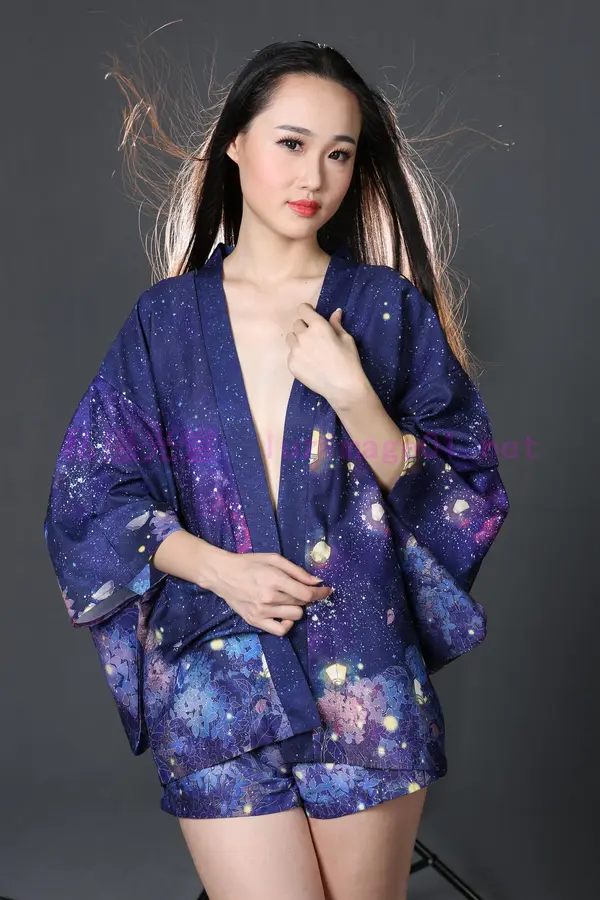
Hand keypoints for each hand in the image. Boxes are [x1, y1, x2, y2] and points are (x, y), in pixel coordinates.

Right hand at [210, 550, 332, 636]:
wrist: (223, 574)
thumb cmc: (249, 563)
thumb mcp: (274, 559)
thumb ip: (297, 571)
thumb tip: (316, 582)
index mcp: (274, 579)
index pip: (306, 593)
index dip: (321, 593)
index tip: (327, 590)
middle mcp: (269, 597)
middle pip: (302, 604)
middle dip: (306, 597)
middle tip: (299, 590)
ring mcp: (261, 611)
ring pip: (295, 616)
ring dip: (297, 608)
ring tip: (288, 600)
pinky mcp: (255, 621)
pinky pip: (280, 630)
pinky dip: (287, 624)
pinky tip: (285, 615)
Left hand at [285, 305, 368, 409]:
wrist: (343, 387)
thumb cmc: (349, 361)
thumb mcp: (346, 339)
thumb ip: (336, 324)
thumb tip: (335, 313)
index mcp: (318, 326)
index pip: (303, 309)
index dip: (307, 310)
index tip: (311, 315)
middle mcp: (303, 336)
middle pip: (297, 324)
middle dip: (305, 328)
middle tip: (315, 338)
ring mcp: (295, 351)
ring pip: (291, 338)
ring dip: (298, 340)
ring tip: (310, 351)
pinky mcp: (291, 364)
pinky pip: (290, 354)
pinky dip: (298, 356)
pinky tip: (310, 364)